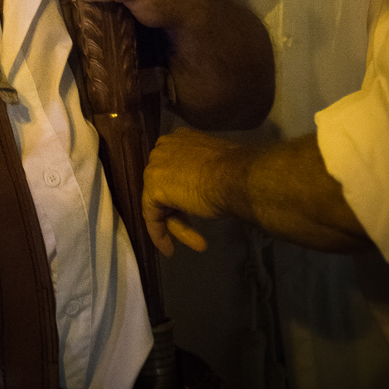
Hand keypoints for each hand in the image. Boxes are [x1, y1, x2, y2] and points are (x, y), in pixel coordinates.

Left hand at [142, 129, 244, 255]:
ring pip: (162, 204)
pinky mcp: (152, 188)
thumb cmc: (234, 172)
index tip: (196, 207)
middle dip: (181, 213)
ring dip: (180, 226)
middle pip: (166, 188)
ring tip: (199, 244)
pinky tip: (170, 249)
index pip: (174, 171)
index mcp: (179, 140)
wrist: (236, 177)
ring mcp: (155, 167)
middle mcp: (163, 149)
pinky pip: (152, 216)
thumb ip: (202, 170)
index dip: (183, 194)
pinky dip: (159, 234)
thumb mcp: (216, 167)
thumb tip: (205, 182)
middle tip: (197, 233)